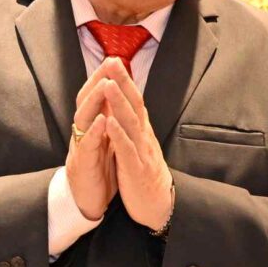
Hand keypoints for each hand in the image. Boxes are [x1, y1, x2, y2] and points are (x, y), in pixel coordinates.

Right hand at [66, 72, 118, 221]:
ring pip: (83, 119)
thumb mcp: (105, 139)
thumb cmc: (99, 168)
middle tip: (109, 64)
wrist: (88, 201)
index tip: (115, 59)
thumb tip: (115, 94)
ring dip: (95, 101)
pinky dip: (95, 132)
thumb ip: (108, 118)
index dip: (103, 77)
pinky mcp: (82, 164)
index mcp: (91, 125)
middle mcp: (82, 132)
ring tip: (106, 85)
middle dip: (97, 80)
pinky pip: (87, 146)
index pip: (94, 95)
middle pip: (85, 101)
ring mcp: (80, 147)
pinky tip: (103, 121)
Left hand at [94, 60, 175, 232]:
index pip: (134, 100)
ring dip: (119, 103)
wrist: (158, 206)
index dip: (125, 80)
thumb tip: (125, 105)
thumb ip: (133, 126)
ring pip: (130, 124)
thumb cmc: (145, 174)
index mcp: (142, 131)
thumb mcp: (139, 146)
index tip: (114, 60)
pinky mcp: (136, 169)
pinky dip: (118, 135)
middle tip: (114, 61)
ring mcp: (141, 152)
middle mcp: (144, 137)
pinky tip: (109, 122)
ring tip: (109, 85)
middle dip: (123, 83)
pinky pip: (126, 150)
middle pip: (134, 105)